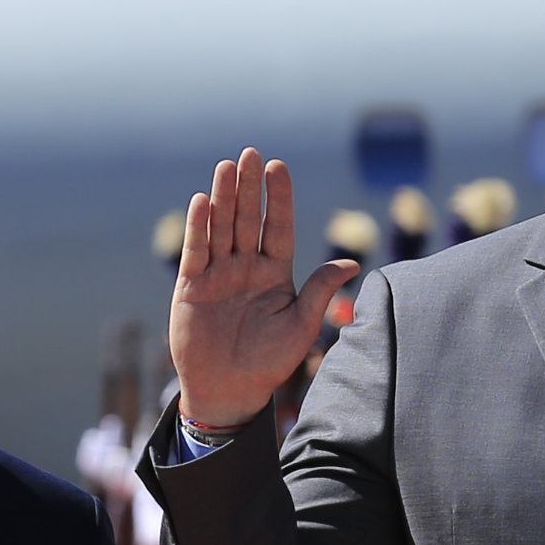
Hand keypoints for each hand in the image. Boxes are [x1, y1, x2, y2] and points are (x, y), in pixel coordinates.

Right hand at [168, 150, 359, 435]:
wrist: (230, 390)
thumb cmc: (270, 363)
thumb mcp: (302, 326)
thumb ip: (321, 291)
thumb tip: (353, 262)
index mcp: (274, 272)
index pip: (277, 226)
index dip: (277, 198)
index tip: (278, 168)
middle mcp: (245, 267)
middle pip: (246, 219)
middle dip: (248, 187)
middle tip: (251, 155)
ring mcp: (217, 274)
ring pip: (220, 228)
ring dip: (222, 198)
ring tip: (226, 167)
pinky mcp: (191, 287)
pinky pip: (196, 252)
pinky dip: (198, 228)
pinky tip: (201, 202)